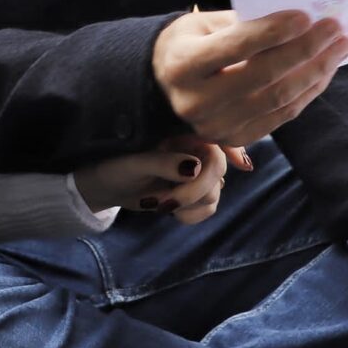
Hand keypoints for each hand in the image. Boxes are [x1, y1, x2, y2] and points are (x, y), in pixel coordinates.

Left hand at [74, 136, 229, 222]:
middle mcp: (194, 148)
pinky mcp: (195, 192)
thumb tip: (196, 168)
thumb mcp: (134, 164)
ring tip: (161, 204)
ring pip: (215, 191)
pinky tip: (174, 213)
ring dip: (190, 204)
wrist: (106, 188)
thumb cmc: (116, 167)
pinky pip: (210, 207)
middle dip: (193, 191)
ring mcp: (197, 171)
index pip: (213, 138)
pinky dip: (193, 215)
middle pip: (216, 170)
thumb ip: (164, 163)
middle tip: (164, 203)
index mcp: (181, 132)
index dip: (233, 149)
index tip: (241, 165)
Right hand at [152, 8, 347, 146]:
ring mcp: (215, 127)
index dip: (275, 32)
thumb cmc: (190, 42)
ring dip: (316, 72)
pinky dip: (308, 92)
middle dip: (306, 50)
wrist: (164, 82)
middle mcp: (196, 101)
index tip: (306, 16)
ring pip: (279, 100)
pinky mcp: (234, 140)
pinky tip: (323, 71)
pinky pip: (281, 116)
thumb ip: (243, 22)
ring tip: (338, 47)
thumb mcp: (204, 23)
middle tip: (334, 28)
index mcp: (183, 64)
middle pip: (264, 76)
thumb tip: (298, 20)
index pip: (237, 46)